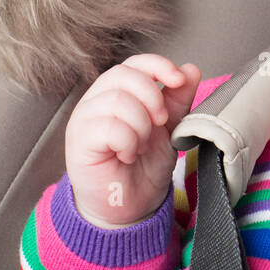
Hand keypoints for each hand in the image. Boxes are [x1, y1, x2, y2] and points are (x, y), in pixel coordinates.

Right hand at [65, 54, 202, 228]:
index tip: (179, 80)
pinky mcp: (79, 141)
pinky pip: (108, 127)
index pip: (133, 63)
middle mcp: (96, 101)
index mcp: (117, 92)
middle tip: (160, 123)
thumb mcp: (168, 128)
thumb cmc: (144, 165)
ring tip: (141, 146)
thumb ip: (177, 99)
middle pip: (123, 75)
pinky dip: (128, 141)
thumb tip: (190, 69)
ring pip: (117, 100)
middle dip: (151, 97)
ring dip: (140, 125)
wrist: (131, 206)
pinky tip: (128, 155)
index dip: (157, 66)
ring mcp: (83, 120)